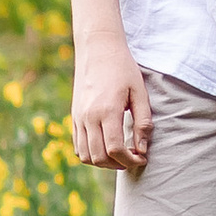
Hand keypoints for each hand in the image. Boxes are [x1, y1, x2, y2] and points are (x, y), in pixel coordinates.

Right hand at [70, 36, 151, 170]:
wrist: (98, 50)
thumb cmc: (123, 69)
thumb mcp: (139, 93)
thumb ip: (142, 122)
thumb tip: (142, 149)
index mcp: (107, 111)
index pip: (115, 149)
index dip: (130, 160)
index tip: (142, 159)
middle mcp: (88, 117)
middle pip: (99, 157)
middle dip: (119, 164)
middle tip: (134, 159)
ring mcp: (78, 118)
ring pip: (85, 155)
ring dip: (103, 163)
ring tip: (121, 156)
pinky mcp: (73, 116)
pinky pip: (78, 145)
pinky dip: (91, 154)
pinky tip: (107, 148)